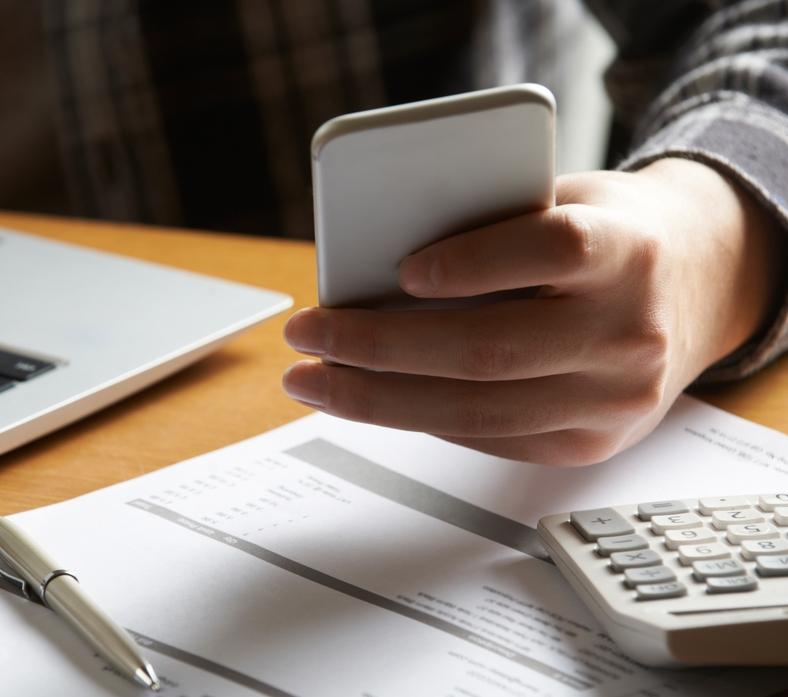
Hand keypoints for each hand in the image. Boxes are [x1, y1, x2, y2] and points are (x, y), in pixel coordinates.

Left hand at [283, 159, 782, 464]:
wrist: (696, 291)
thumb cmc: (607, 234)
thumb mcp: (566, 200)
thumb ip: (493, 223)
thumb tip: (377, 264)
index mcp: (626, 249)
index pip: (552, 250)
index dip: (473, 262)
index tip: (402, 270)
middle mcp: (627, 330)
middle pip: (491, 349)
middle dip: (379, 348)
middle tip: (308, 334)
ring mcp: (613, 398)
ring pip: (478, 410)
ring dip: (378, 401)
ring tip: (314, 381)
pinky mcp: (591, 442)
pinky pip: (490, 437)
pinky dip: (421, 418)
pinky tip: (370, 399)